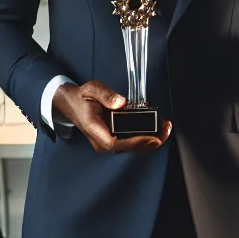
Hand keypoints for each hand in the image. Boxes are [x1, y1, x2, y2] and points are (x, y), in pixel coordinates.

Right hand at [52, 80, 171, 153]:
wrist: (72, 104)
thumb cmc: (82, 97)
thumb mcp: (91, 89)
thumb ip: (105, 94)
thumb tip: (121, 103)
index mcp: (94, 129)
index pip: (115, 143)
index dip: (135, 143)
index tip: (152, 138)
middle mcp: (101, 141)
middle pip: (128, 148)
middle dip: (150, 141)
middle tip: (166, 129)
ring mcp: (108, 142)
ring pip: (132, 147)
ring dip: (151, 140)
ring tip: (166, 128)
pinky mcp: (114, 139)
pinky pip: (131, 142)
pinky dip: (146, 136)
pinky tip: (158, 128)